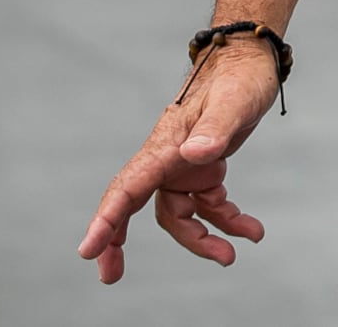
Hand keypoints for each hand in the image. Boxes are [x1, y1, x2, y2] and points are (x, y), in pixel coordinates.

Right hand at [75, 40, 281, 283]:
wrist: (251, 61)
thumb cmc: (241, 77)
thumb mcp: (235, 102)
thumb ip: (215, 129)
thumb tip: (194, 155)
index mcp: (165, 144)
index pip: (128, 186)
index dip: (106, 220)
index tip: (86, 250)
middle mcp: (166, 157)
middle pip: (133, 206)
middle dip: (117, 241)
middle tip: (109, 276)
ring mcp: (182, 164)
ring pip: (178, 215)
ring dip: (201, 239)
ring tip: (231, 254)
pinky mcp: (201, 169)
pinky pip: (205, 206)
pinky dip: (225, 221)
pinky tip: (250, 230)